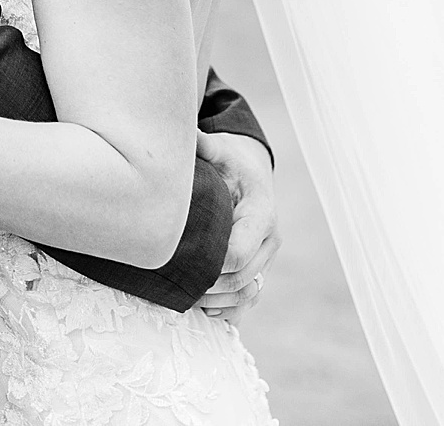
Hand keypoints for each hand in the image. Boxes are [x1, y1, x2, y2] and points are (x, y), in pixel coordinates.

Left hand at [193, 130, 278, 325]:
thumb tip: (188, 133)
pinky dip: (228, 311)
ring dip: (217, 303)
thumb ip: (205, 146)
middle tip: (174, 287)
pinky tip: (203, 310)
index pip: (238, 252)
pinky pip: (249, 301)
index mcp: (262, 213)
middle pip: (242, 279)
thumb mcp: (220, 151)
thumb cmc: (230, 163)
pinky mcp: (259, 269)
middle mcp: (269, 239)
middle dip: (209, 287)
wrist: (250, 174)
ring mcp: (266, 258)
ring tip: (185, 298)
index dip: (210, 265)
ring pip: (249, 295)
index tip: (181, 264)